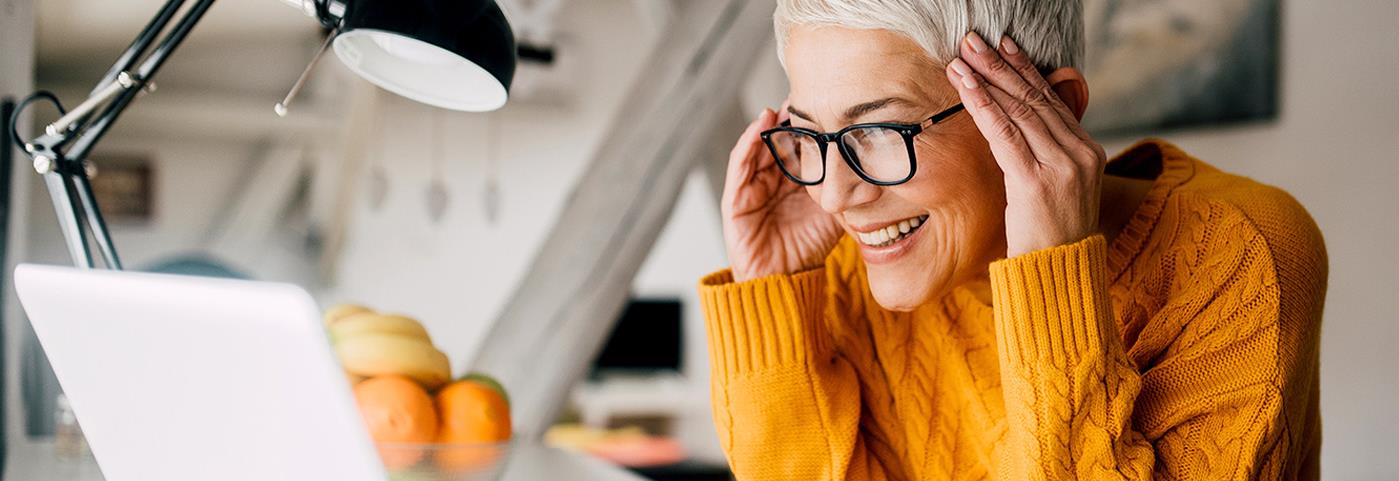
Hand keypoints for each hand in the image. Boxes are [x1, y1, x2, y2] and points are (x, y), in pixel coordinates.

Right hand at [721, 105, 843, 281]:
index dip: (813, 125)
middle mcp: (772, 180)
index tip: (829, 103)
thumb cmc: (807, 250)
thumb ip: (846, 192)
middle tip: (808, 93)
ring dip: (770, 123)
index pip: (802, 146)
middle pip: (780, 141)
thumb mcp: (834, 214)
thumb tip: (873, 170)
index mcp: (795, 182)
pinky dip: (749, 141)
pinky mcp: (736, 197)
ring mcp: (752, 186)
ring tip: (784, 102)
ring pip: (760, 146)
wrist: (782, 282)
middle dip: (792, 118)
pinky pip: (740, 164)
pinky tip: (761, 122)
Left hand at [945, 33, 1107, 257]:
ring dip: (986, 79)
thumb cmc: (1049, 235)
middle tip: (974, 39)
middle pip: (1034, 98)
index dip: (1025, 69)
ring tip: (961, 57)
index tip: (1003, 45)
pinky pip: (1004, 134)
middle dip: (1001, 65)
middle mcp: (1081, 153)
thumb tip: (1013, 124)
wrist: (1059, 276)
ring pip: (1019, 110)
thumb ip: (1043, 154)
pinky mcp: (1037, 182)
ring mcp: (1063, 166)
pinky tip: (966, 87)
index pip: (1051, 100)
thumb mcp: (1054, 188)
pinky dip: (983, 106)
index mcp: (1088, 150)